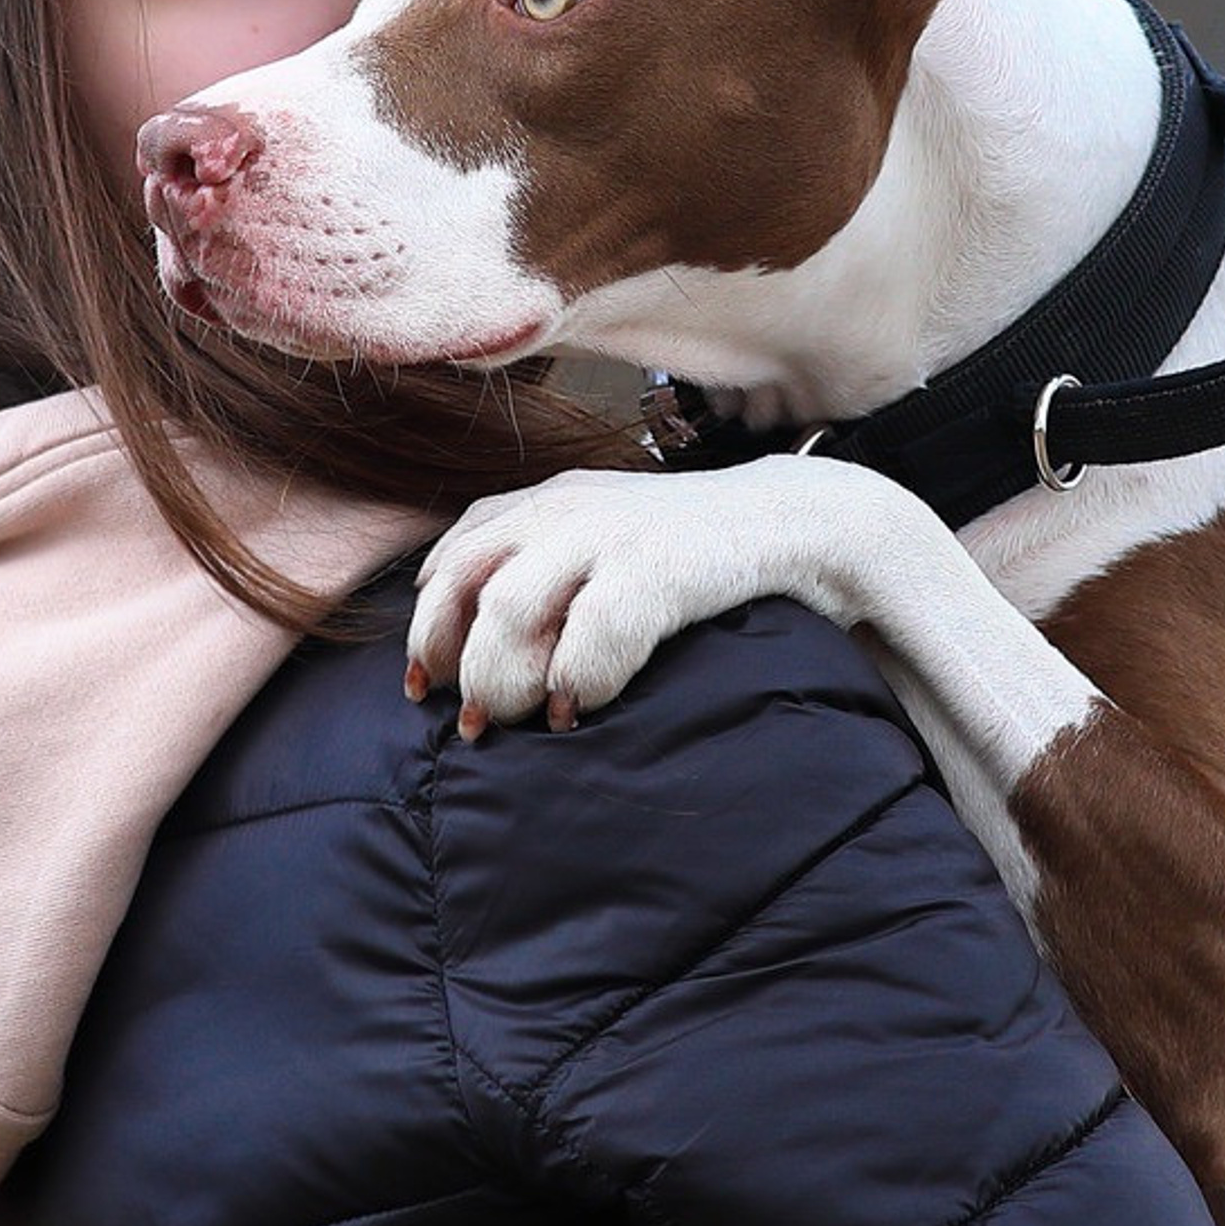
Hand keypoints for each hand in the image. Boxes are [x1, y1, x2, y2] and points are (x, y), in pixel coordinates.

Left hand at [406, 458, 936, 736]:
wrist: (801, 520)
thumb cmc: (694, 552)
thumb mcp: (607, 544)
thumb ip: (547, 576)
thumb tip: (481, 655)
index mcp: (546, 503)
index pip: (454, 557)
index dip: (429, 625)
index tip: (424, 685)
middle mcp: (565, 510)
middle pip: (465, 582)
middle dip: (454, 658)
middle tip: (474, 721)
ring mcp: (611, 532)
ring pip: (509, 607)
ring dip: (504, 676)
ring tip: (526, 720)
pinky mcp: (660, 563)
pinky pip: (593, 629)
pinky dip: (577, 677)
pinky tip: (583, 710)